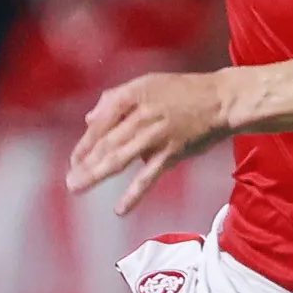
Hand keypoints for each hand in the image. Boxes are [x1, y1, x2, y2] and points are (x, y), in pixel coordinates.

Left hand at [66, 71, 240, 214]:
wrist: (221, 100)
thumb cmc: (182, 92)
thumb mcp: (146, 84)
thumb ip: (115, 99)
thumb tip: (89, 119)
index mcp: (133, 96)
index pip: (101, 122)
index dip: (85, 143)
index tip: (73, 160)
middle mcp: (142, 115)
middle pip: (107, 142)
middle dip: (85, 163)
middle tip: (70, 181)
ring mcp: (157, 136)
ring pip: (121, 158)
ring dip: (97, 174)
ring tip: (79, 187)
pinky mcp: (172, 153)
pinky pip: (149, 176)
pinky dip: (134, 194)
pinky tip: (121, 209)